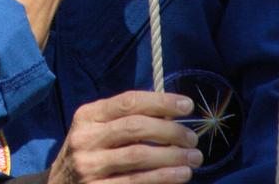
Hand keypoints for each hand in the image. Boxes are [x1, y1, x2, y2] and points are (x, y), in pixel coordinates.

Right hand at [48, 91, 202, 183]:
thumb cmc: (90, 154)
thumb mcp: (96, 131)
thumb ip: (124, 120)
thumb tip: (171, 113)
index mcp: (87, 116)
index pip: (128, 102)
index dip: (160, 102)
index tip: (187, 105)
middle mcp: (85, 138)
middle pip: (136, 127)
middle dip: (171, 131)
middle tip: (192, 138)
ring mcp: (89, 166)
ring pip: (139, 156)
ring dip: (173, 155)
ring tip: (194, 157)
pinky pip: (137, 181)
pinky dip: (164, 177)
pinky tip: (181, 174)